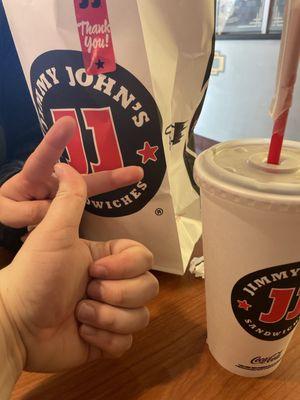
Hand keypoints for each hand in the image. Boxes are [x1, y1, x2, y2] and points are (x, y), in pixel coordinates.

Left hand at [0, 117, 141, 227]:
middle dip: (107, 174)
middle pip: (81, 178)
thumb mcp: (7, 209)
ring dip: (111, 183)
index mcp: (33, 177)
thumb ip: (24, 212)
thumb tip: (53, 211)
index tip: (68, 122)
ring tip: (137, 175)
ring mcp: (66, 195)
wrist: (14, 219)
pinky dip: (102, 202)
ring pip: (88, 190)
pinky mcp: (72, 208)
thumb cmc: (8, 206)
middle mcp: (54, 182)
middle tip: (136, 171)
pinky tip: (124, 195)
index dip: (55, 142)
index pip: (43, 158)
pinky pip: (86, 206)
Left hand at [0, 163, 158, 376]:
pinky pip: (127, 343)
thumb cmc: (34, 274)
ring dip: (108, 318)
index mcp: (106, 258)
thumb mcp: (53, 232)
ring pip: (141, 317)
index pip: (144, 257)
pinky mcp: (107, 341)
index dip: (127, 265)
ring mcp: (111, 313)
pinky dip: (105, 340)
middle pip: (148, 287)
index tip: (96, 270)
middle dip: (117, 295)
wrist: (15, 324)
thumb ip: (68, 198)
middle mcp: (113, 283)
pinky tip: (82, 333)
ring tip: (79, 316)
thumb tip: (64, 166)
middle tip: (86, 295)